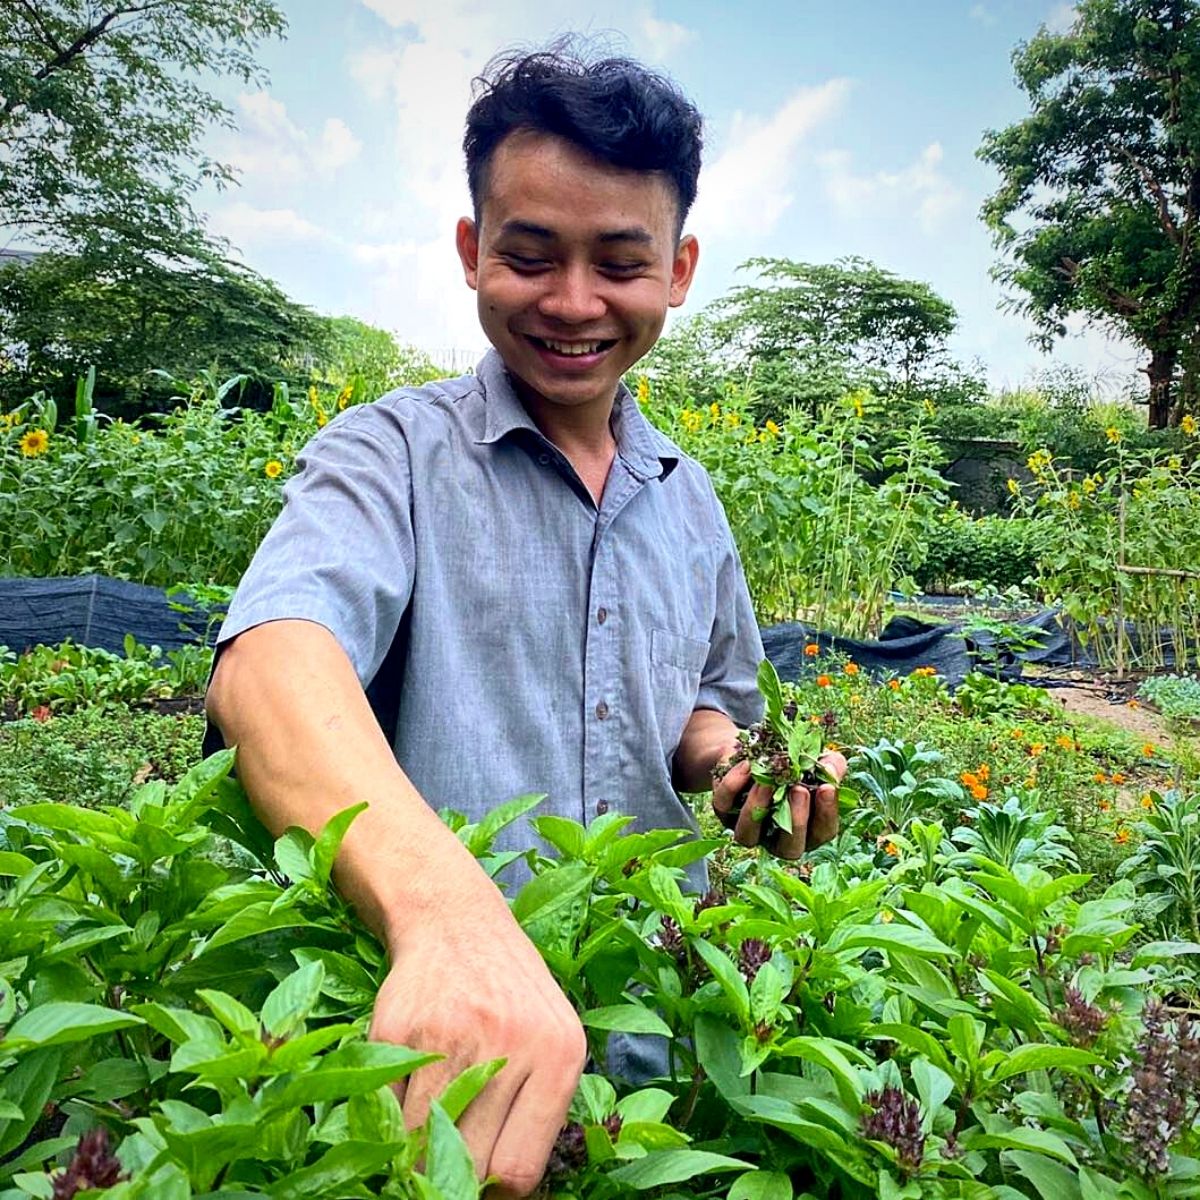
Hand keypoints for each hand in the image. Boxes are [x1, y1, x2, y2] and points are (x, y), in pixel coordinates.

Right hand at [369, 898, 586, 1197]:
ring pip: (424, 1142)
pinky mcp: (399, 1029)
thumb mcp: (551, 1035)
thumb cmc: (511, 989)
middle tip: (453, 1155)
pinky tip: (408, 1095)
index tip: (485, 1184)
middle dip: (458, 1173)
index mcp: (559, 1052)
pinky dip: (392, 1118)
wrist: (456, 922)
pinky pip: (387, 1110)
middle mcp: (510, 1042)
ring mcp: (451, 1033)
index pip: (519, 1168)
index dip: (496, 1189)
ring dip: (419, 1151)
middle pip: (470, 1161)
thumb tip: (507, 1192)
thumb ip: (540, 1109)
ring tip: (428, 1134)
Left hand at [711, 749, 844, 858]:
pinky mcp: (723, 812)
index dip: (826, 815)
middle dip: (796, 821)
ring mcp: (748, 828)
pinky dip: (734, 785)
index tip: (827, 788)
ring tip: (767, 781)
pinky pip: (724, 806)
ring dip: (758, 808)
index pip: (822, 834)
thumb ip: (832, 765)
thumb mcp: (817, 758)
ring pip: (747, 836)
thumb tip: (830, 771)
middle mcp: (776, 837)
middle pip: (788, 849)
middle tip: (799, 790)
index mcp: (807, 829)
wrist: (754, 747)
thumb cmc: (793, 761)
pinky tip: (747, 765)